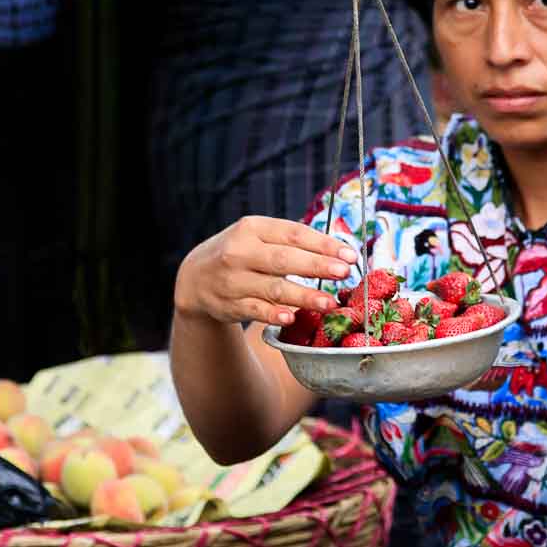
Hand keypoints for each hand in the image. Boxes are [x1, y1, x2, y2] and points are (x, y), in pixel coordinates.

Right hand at [174, 216, 357, 326]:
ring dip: (304, 296)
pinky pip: (255, 310)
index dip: (323, 244)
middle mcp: (240, 252)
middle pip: (284, 259)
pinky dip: (273, 314)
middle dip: (317, 266)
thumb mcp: (258, 237)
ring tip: (329, 302)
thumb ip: (292, 242)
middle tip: (344, 273)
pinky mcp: (229, 304)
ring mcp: (233, 279)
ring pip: (273, 288)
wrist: (195, 278)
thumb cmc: (241, 254)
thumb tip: (339, 252)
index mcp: (252, 228)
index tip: (350, 255)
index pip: (293, 233)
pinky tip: (292, 317)